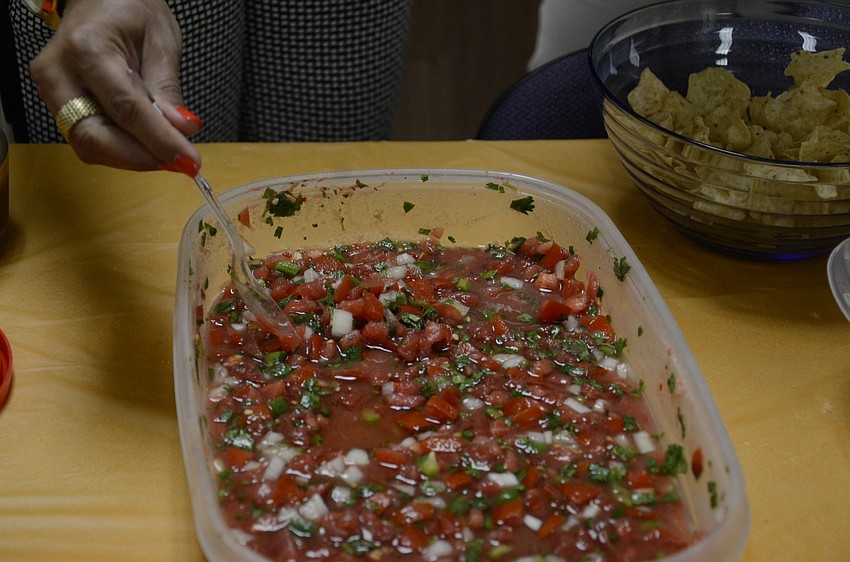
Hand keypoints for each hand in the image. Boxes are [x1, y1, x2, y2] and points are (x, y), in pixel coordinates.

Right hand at [29, 0, 202, 173]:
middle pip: (96, 136)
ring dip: (132, 157)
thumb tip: (181, 130)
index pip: (126, 109)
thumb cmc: (129, 11)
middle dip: (141, 157)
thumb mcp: (161, 41)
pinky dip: (121, 150)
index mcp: (86, 48)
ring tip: (167, 151)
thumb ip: (167, 89)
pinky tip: (146, 143)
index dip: (160, 141)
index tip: (189, 161)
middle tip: (179, 162)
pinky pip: (88, 140)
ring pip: (89, 145)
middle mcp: (59, 72)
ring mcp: (53, 91)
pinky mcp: (57, 104)